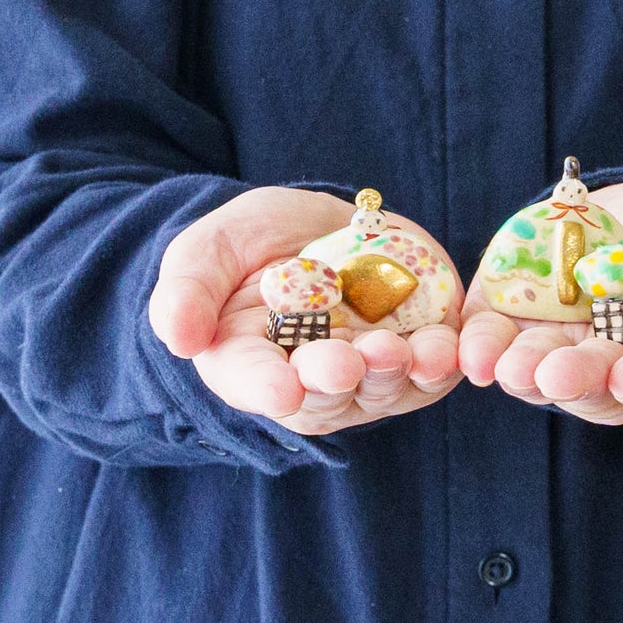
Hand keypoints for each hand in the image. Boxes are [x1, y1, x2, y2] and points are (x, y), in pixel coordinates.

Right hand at [149, 187, 461, 435]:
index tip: (282, 389)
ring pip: (382, 388)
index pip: (255, 382)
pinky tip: (444, 346)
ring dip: (392, 373)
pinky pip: (432, 371)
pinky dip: (440, 362)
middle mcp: (310, 382)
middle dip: (336, 379)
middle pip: (324, 395)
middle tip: (344, 363)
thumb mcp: (210, 251)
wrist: (321, 227)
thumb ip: (188, 291)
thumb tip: (178, 339)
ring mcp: (366, 373)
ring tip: (396, 351)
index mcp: (249, 362)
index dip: (268, 388)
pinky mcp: (416, 355)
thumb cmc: (253, 244)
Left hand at [458, 175, 622, 424]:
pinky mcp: (517, 312)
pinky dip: (473, 345)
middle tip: (554, 375)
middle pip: (592, 382)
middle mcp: (614, 361)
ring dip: (517, 369)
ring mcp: (562, 339)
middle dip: (572, 377)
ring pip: (536, 368)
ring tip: (499, 365)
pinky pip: (491, 336)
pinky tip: (459, 349)